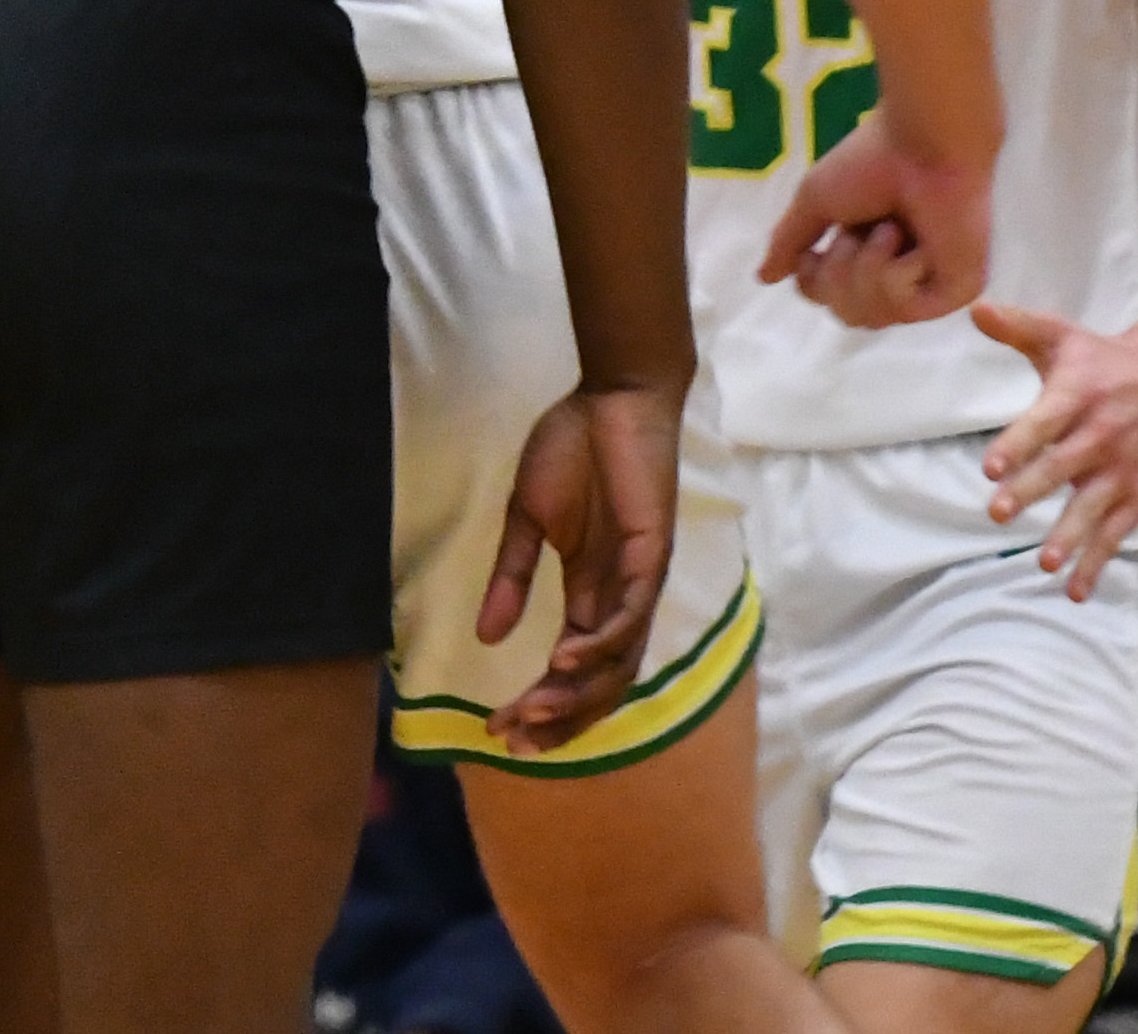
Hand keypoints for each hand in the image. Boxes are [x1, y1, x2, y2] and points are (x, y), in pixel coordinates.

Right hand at [477, 382, 679, 753]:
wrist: (614, 397)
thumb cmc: (574, 448)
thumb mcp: (527, 518)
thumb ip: (511, 577)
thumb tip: (486, 638)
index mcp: (592, 591)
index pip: (571, 668)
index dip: (540, 702)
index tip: (497, 727)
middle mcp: (621, 598)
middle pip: (599, 682)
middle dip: (558, 717)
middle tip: (514, 740)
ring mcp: (640, 579)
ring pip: (618, 660)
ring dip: (576, 693)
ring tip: (534, 712)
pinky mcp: (651, 553)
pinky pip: (630, 614)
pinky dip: (601, 643)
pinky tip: (563, 659)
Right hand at [763, 112, 992, 327]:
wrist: (922, 144)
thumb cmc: (872, 161)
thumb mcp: (815, 202)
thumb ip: (791, 242)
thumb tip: (762, 278)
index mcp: (870, 253)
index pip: (828, 298)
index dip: (813, 280)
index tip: (816, 247)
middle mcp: (901, 274)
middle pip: (847, 316)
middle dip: (837, 276)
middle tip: (853, 235)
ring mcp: (931, 285)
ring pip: (873, 317)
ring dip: (866, 268)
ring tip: (887, 229)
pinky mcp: (956, 290)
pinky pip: (904, 309)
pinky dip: (895, 272)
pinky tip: (911, 240)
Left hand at [976, 303, 1137, 599]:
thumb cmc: (1101, 359)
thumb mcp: (1061, 336)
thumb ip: (1017, 326)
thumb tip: (975, 308)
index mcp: (1078, 396)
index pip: (1044, 422)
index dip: (1018, 444)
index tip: (990, 467)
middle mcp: (1102, 435)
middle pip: (1064, 467)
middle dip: (1032, 491)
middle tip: (998, 513)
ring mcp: (1123, 468)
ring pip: (1095, 507)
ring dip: (1070, 536)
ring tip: (1043, 563)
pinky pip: (1118, 531)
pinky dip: (1099, 560)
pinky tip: (1074, 589)